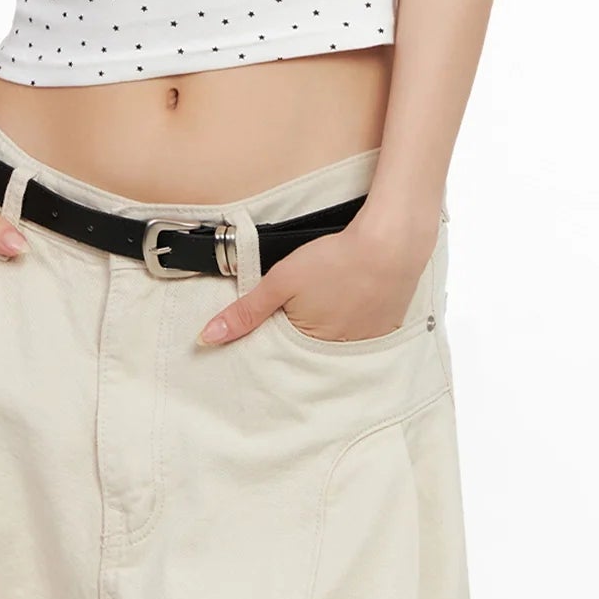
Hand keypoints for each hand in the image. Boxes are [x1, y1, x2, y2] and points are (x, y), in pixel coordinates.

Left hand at [196, 223, 429, 345]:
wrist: (390, 244)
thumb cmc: (335, 261)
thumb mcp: (281, 281)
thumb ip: (245, 311)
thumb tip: (208, 338)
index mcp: (310, 347)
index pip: (283, 354)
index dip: (275, 335)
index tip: (274, 318)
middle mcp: (340, 354)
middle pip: (310, 350)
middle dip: (302, 334)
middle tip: (306, 303)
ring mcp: (367, 342)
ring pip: (338, 341)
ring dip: (330, 327)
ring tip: (329, 299)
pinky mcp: (387, 328)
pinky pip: (363, 333)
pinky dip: (355, 320)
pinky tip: (352, 300)